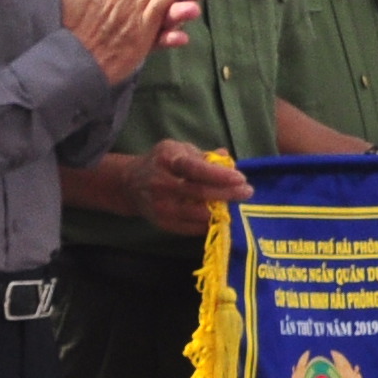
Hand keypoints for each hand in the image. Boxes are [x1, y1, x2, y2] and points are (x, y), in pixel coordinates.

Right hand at [129, 138, 251, 236]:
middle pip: (199, 193)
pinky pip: (192, 228)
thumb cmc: (162, 162)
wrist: (130, 184)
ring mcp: (161, 207)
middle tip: (247, 192)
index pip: (195, 169)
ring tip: (235, 204)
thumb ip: (204, 155)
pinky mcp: (163, 223)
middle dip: (227, 193)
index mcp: (167, 160)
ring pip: (197, 214)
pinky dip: (209, 223)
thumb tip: (228, 158)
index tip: (240, 178)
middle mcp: (161, 184)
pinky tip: (221, 216)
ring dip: (220, 211)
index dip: (219, 175)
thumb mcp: (179, 149)